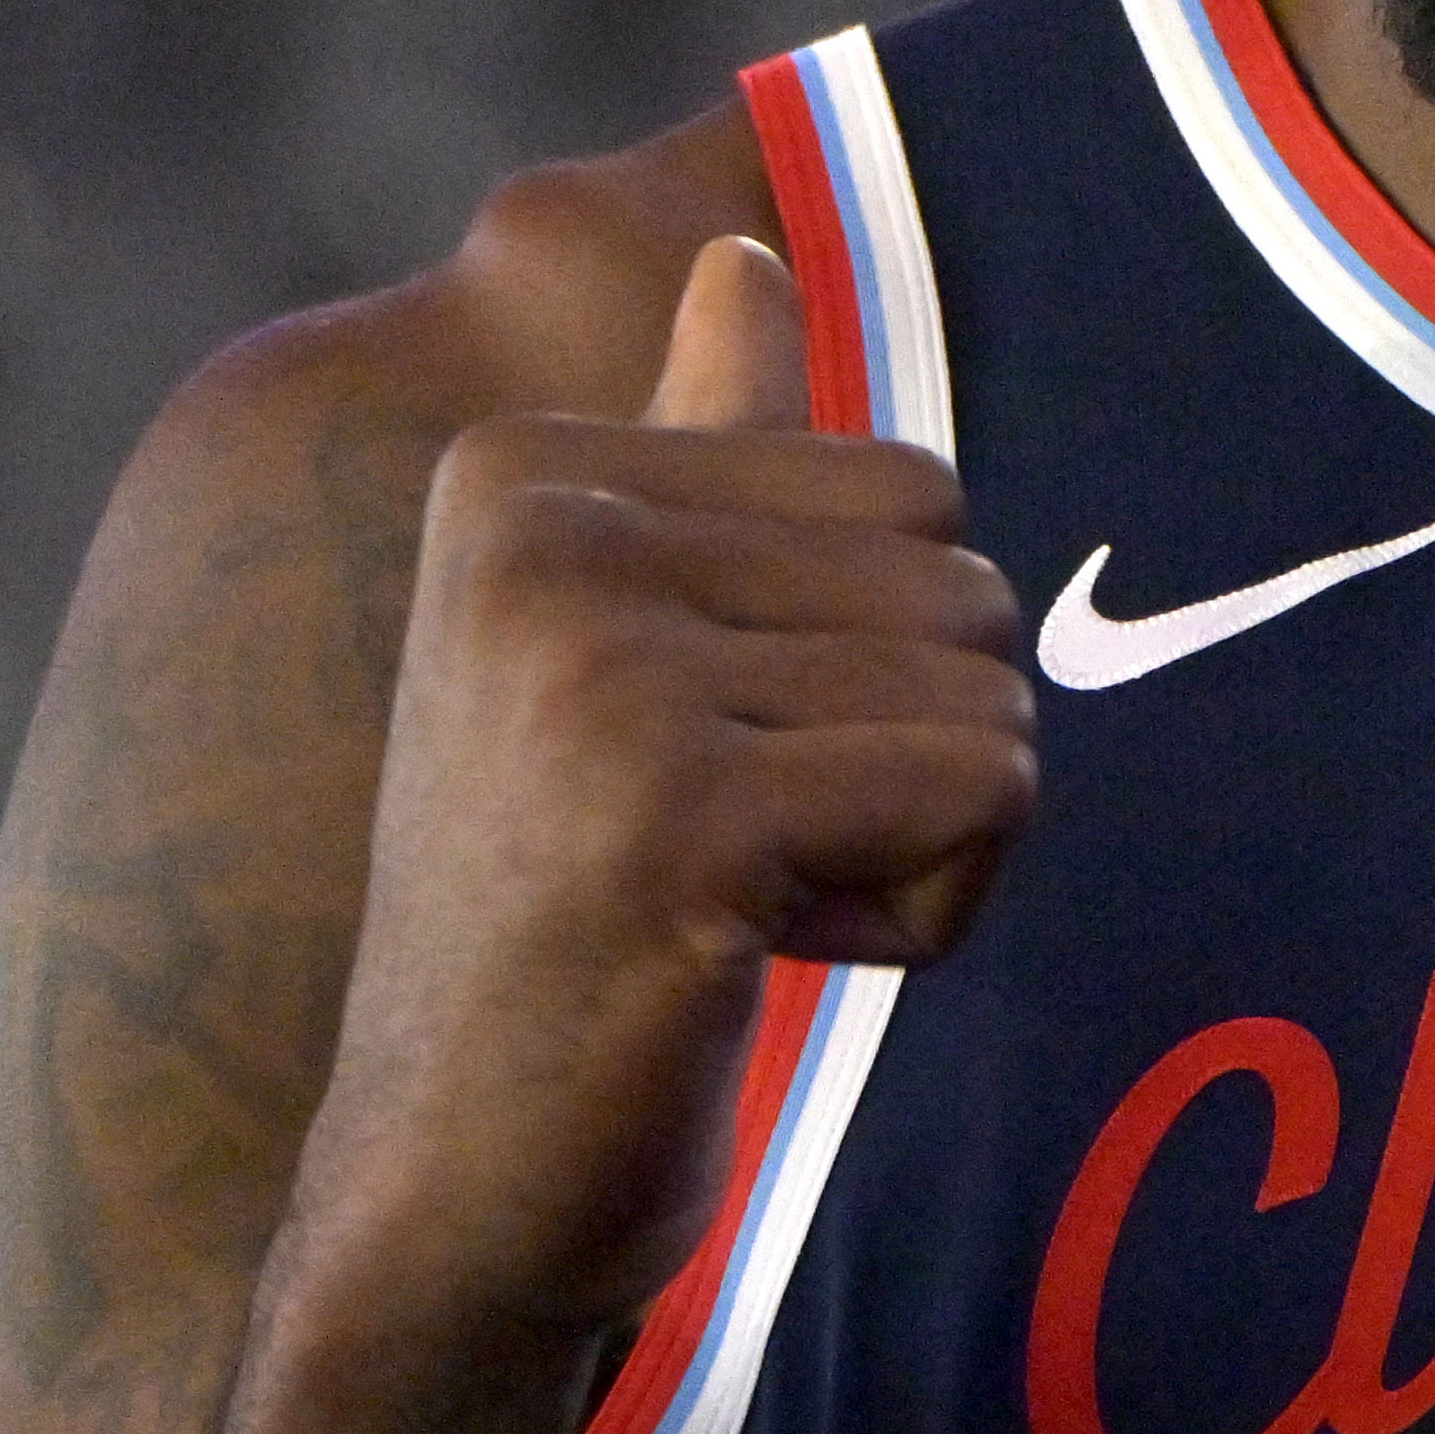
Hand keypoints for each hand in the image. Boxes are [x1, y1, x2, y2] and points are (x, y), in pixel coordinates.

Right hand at [275, 240, 1035, 1379]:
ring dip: (919, 840)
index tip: (699, 767)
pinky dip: (930, 911)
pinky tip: (762, 962)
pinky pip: (985, 792)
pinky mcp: (682, 811)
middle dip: (910, 745)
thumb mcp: (600, 652)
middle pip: (962, 578)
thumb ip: (684, 449)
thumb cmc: (554, 922)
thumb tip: (741, 245)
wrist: (444, 1189)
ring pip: (990, 692)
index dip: (863, 657)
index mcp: (521, 469)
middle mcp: (539, 532)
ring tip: (737, 912)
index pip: (904, 486)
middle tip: (729, 860)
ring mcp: (600, 669)